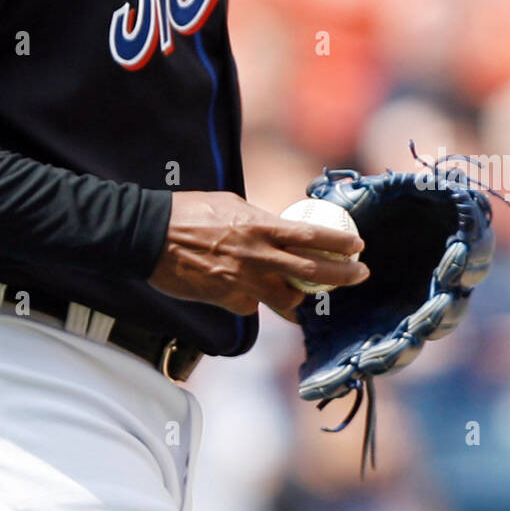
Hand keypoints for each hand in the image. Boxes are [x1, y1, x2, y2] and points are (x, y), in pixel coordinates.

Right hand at [147, 190, 369, 322]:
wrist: (150, 235)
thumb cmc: (188, 213)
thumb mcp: (230, 204)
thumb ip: (258, 220)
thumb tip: (277, 229)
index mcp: (258, 226)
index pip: (309, 236)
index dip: (337, 243)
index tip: (357, 246)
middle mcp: (256, 256)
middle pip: (310, 273)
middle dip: (341, 276)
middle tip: (360, 275)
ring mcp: (242, 283)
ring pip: (287, 300)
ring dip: (302, 299)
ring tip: (310, 296)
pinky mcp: (227, 301)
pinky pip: (252, 305)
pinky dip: (256, 300)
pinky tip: (246, 290)